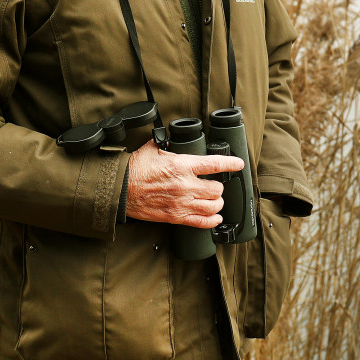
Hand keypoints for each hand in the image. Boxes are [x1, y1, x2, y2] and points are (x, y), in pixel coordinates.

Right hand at [125, 139, 242, 226]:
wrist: (120, 189)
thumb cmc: (135, 169)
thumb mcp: (154, 149)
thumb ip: (168, 143)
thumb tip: (172, 137)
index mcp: (182, 165)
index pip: (215, 164)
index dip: (231, 164)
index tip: (239, 164)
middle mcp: (185, 185)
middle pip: (217, 189)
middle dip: (219, 187)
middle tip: (216, 185)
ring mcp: (182, 203)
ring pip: (212, 206)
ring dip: (217, 203)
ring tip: (215, 200)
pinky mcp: (176, 216)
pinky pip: (201, 222)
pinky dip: (212, 221)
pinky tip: (215, 218)